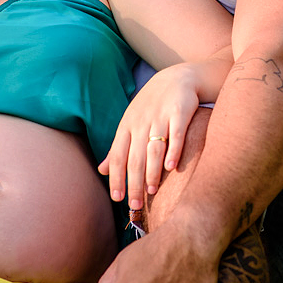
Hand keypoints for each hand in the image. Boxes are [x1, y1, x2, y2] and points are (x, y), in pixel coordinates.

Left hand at [99, 66, 200, 210]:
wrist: (178, 78)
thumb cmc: (152, 106)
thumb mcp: (131, 123)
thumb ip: (118, 148)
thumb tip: (102, 171)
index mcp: (127, 126)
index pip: (118, 155)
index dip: (116, 177)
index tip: (117, 198)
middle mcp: (141, 122)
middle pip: (135, 156)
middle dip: (133, 182)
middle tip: (134, 204)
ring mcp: (160, 117)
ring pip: (153, 148)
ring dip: (151, 171)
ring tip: (151, 190)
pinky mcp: (180, 112)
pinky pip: (176, 134)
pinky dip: (174, 150)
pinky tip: (171, 167)